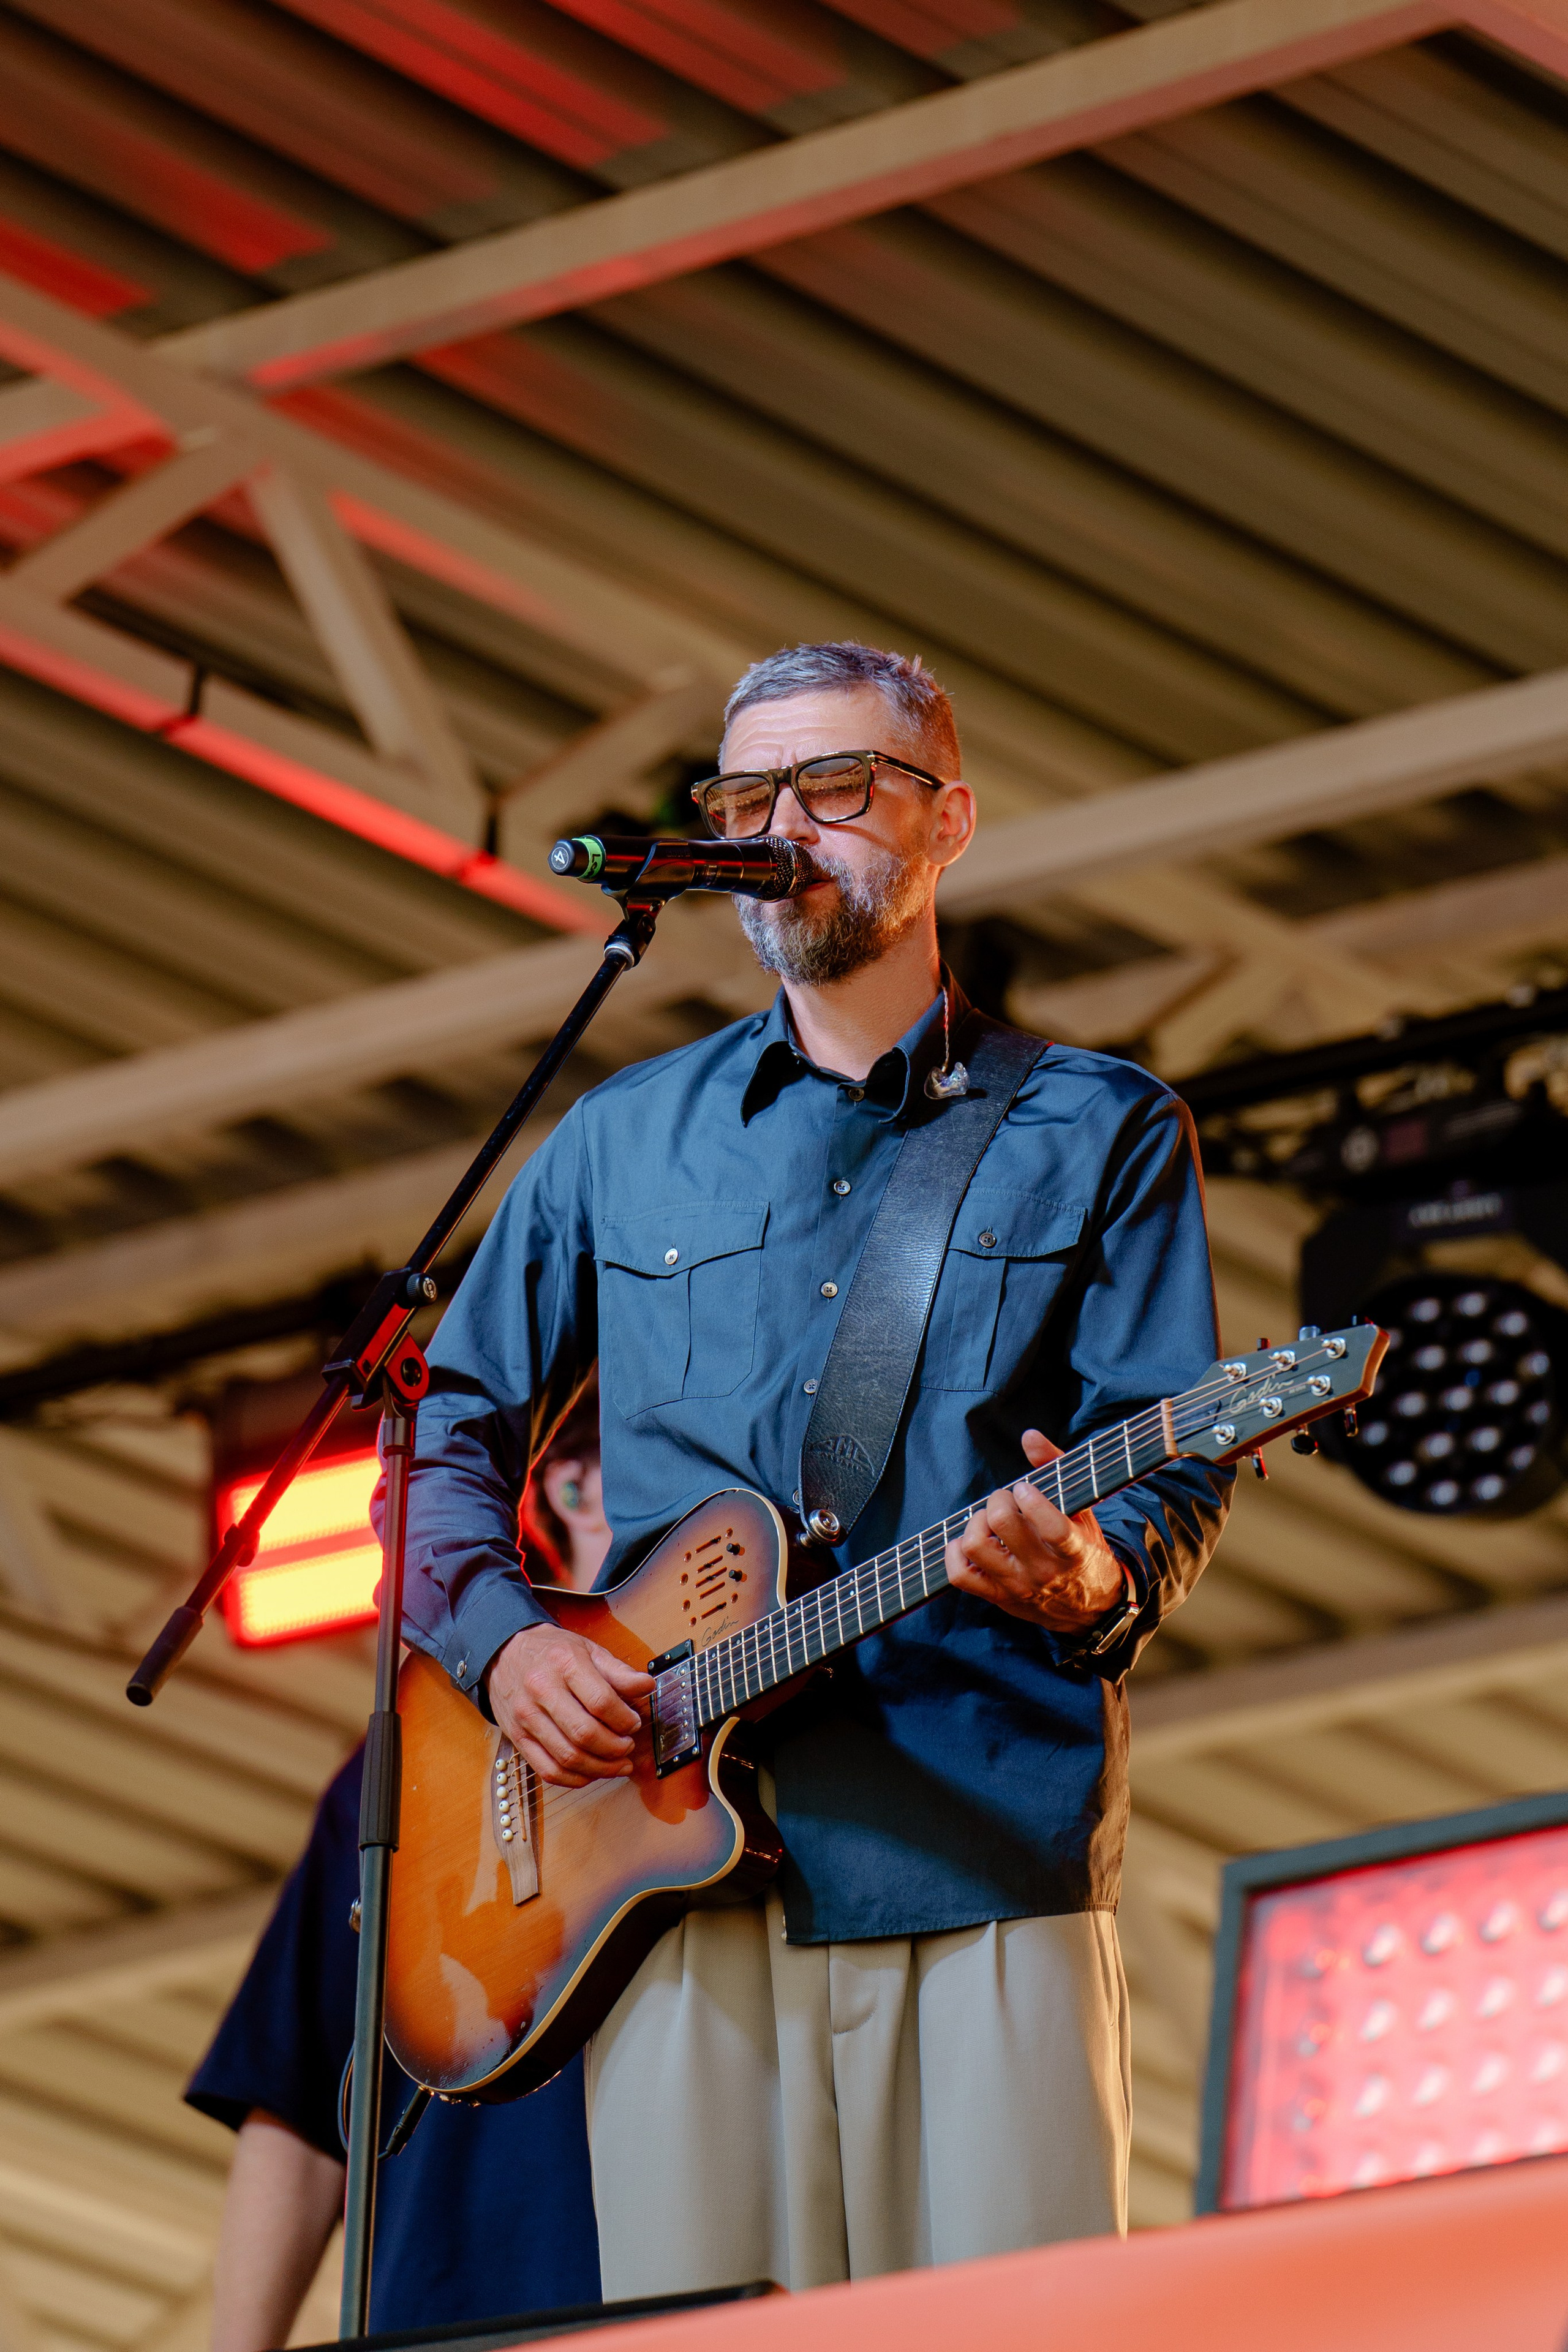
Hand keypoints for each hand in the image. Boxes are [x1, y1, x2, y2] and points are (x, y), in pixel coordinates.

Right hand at [486, 1624, 653, 1787]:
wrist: (506, 1653)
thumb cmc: (553, 1653)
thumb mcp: (589, 1650)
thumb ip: (619, 1672)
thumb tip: (647, 1687)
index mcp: (565, 1664)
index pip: (601, 1701)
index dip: (624, 1719)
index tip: (634, 1723)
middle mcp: (542, 1690)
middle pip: (584, 1734)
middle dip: (615, 1748)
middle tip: (628, 1747)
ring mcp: (526, 1717)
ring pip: (567, 1757)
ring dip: (600, 1768)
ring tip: (619, 1765)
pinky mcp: (517, 1738)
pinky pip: (548, 1770)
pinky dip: (574, 1779)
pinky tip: (592, 1773)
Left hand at [946, 1429, 1127, 1631]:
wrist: (1090, 1608)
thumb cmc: (1084, 1550)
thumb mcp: (1084, 1511)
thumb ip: (1058, 1468)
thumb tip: (1029, 1436)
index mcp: (1073, 1551)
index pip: (1052, 1527)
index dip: (1031, 1499)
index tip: (1026, 1489)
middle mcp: (1043, 1571)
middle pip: (1002, 1525)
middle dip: (999, 1499)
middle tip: (1007, 1500)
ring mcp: (1017, 1586)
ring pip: (975, 1546)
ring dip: (976, 1522)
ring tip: (989, 1520)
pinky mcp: (997, 1596)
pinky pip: (960, 1575)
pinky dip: (955, 1551)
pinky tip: (971, 1540)